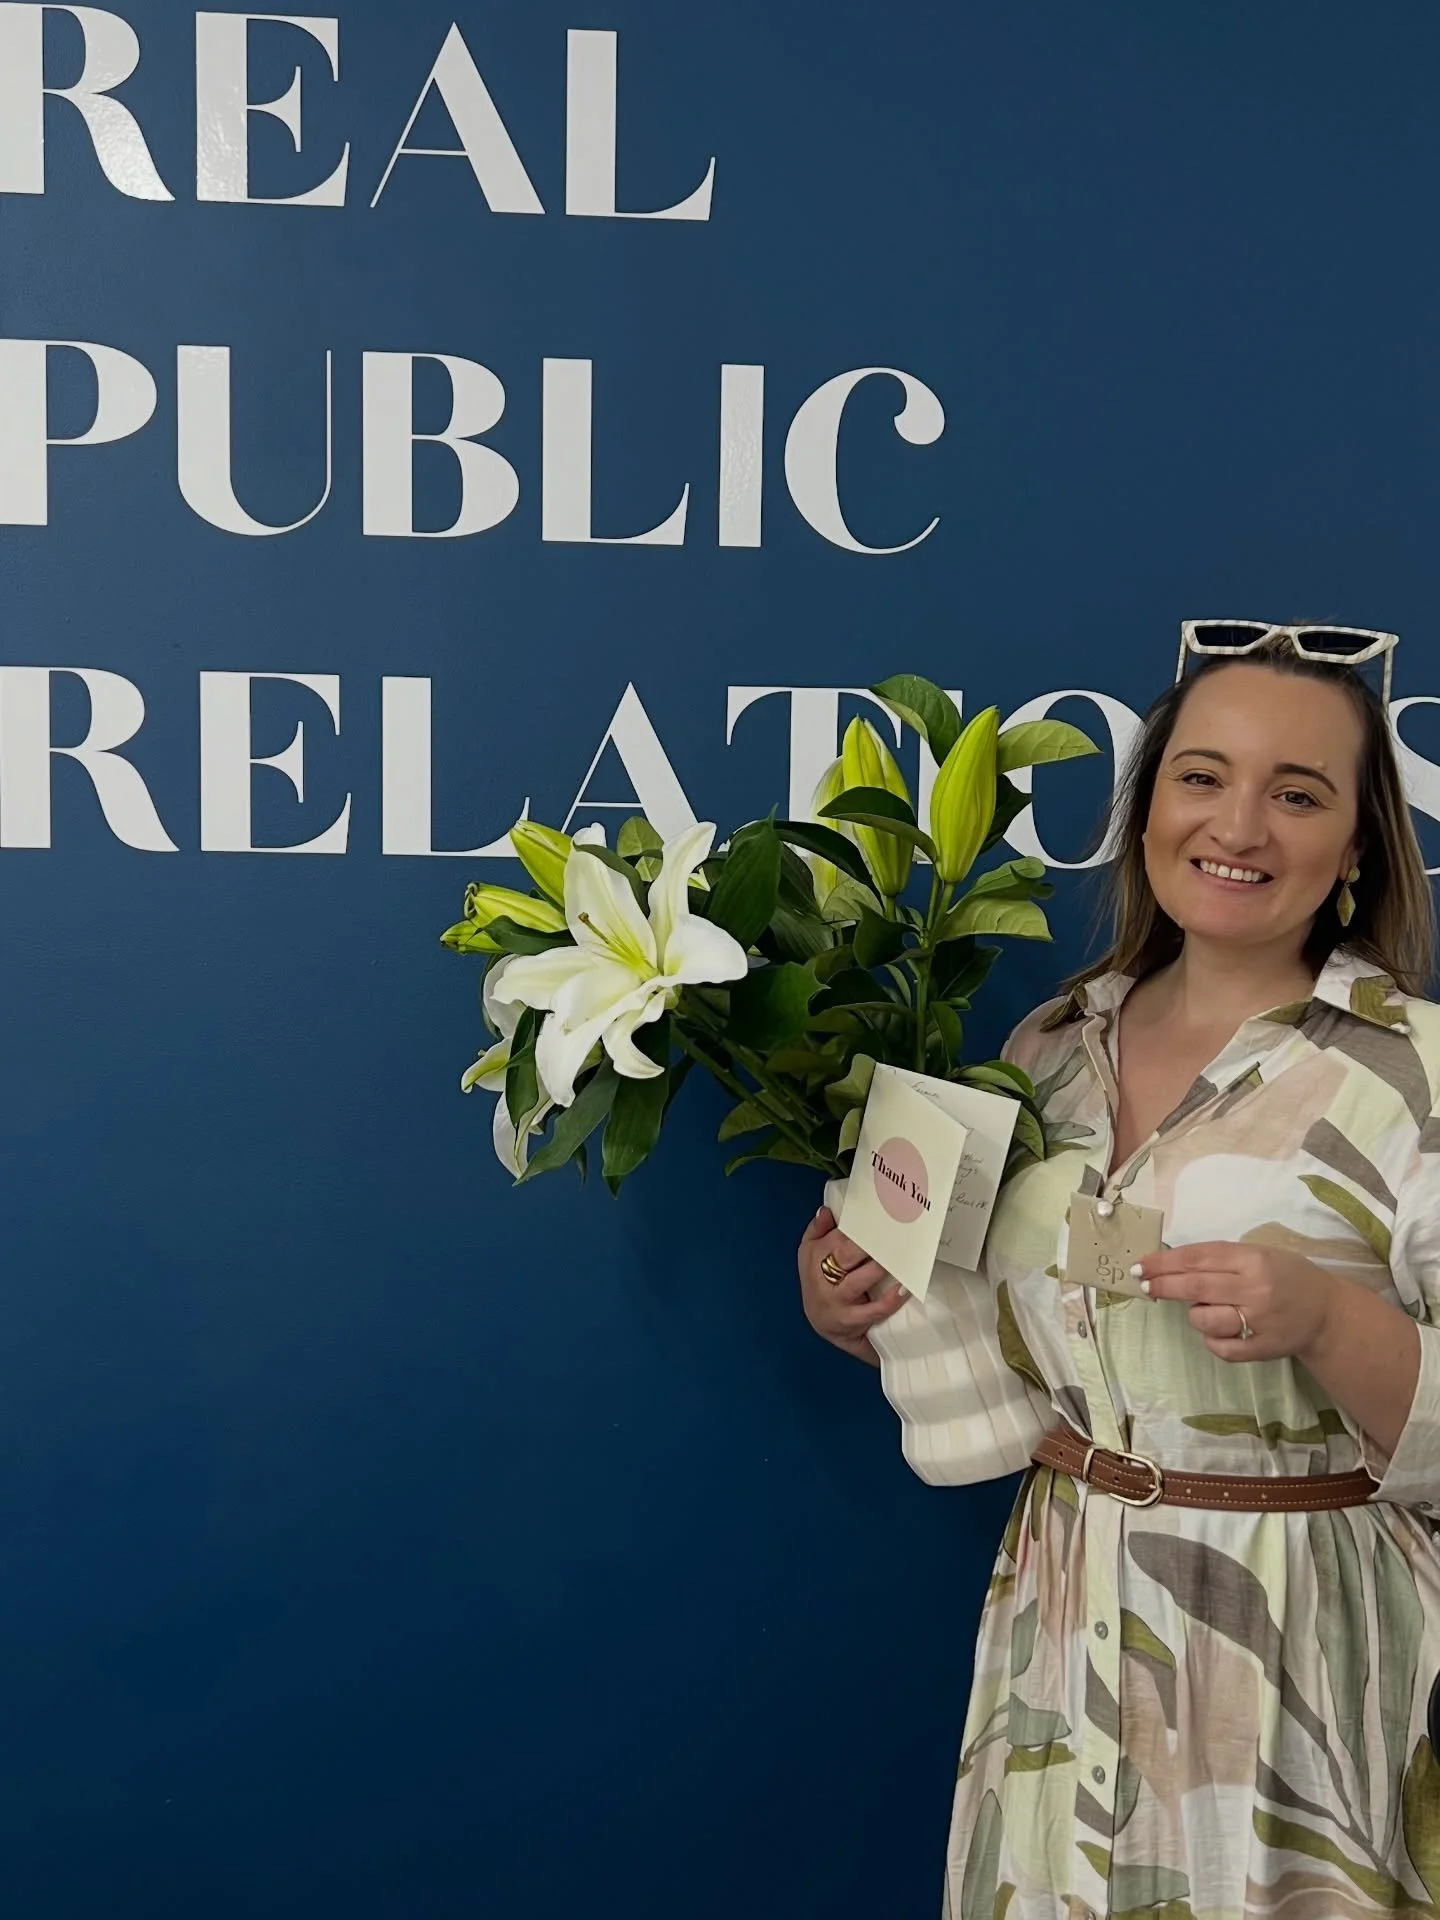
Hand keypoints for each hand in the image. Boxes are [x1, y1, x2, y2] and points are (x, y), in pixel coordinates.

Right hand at [797, 1207, 906, 1365]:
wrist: (823, 1324)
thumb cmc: (821, 1282)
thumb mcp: (811, 1253)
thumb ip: (819, 1229)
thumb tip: (826, 1210)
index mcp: (816, 1254)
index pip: (838, 1234)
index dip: (859, 1224)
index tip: (881, 1215)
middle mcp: (823, 1275)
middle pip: (845, 1253)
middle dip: (868, 1243)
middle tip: (893, 1234)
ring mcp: (835, 1299)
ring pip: (857, 1282)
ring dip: (877, 1270)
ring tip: (899, 1260)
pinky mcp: (848, 1320)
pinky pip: (871, 1310)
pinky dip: (888, 1301)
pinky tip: (903, 1290)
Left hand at [1133, 1241, 1340, 1362]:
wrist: (1327, 1313)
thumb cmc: (1287, 1276)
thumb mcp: (1259, 1254)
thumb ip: (1221, 1258)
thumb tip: (1171, 1263)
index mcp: (1253, 1260)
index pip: (1198, 1259)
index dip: (1164, 1262)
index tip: (1141, 1265)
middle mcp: (1255, 1290)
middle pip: (1196, 1287)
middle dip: (1163, 1285)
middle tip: (1144, 1284)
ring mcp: (1258, 1322)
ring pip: (1204, 1320)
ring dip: (1194, 1315)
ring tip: (1206, 1309)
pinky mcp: (1261, 1349)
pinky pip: (1220, 1348)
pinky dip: (1211, 1339)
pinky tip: (1218, 1331)